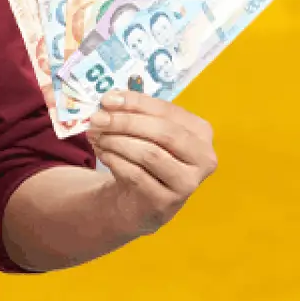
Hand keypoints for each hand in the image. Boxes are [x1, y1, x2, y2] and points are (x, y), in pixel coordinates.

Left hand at [86, 91, 218, 234]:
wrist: (140, 199)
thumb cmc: (146, 156)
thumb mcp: (145, 132)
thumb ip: (133, 113)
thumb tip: (110, 100)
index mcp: (201, 132)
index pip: (169, 111)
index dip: (136, 103)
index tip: (106, 99)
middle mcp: (203, 157)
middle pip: (163, 132)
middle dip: (125, 122)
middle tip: (96, 119)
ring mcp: (187, 182)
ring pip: (149, 154)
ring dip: (116, 142)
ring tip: (97, 137)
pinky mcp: (166, 201)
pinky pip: (136, 175)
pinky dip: (115, 161)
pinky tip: (104, 154)